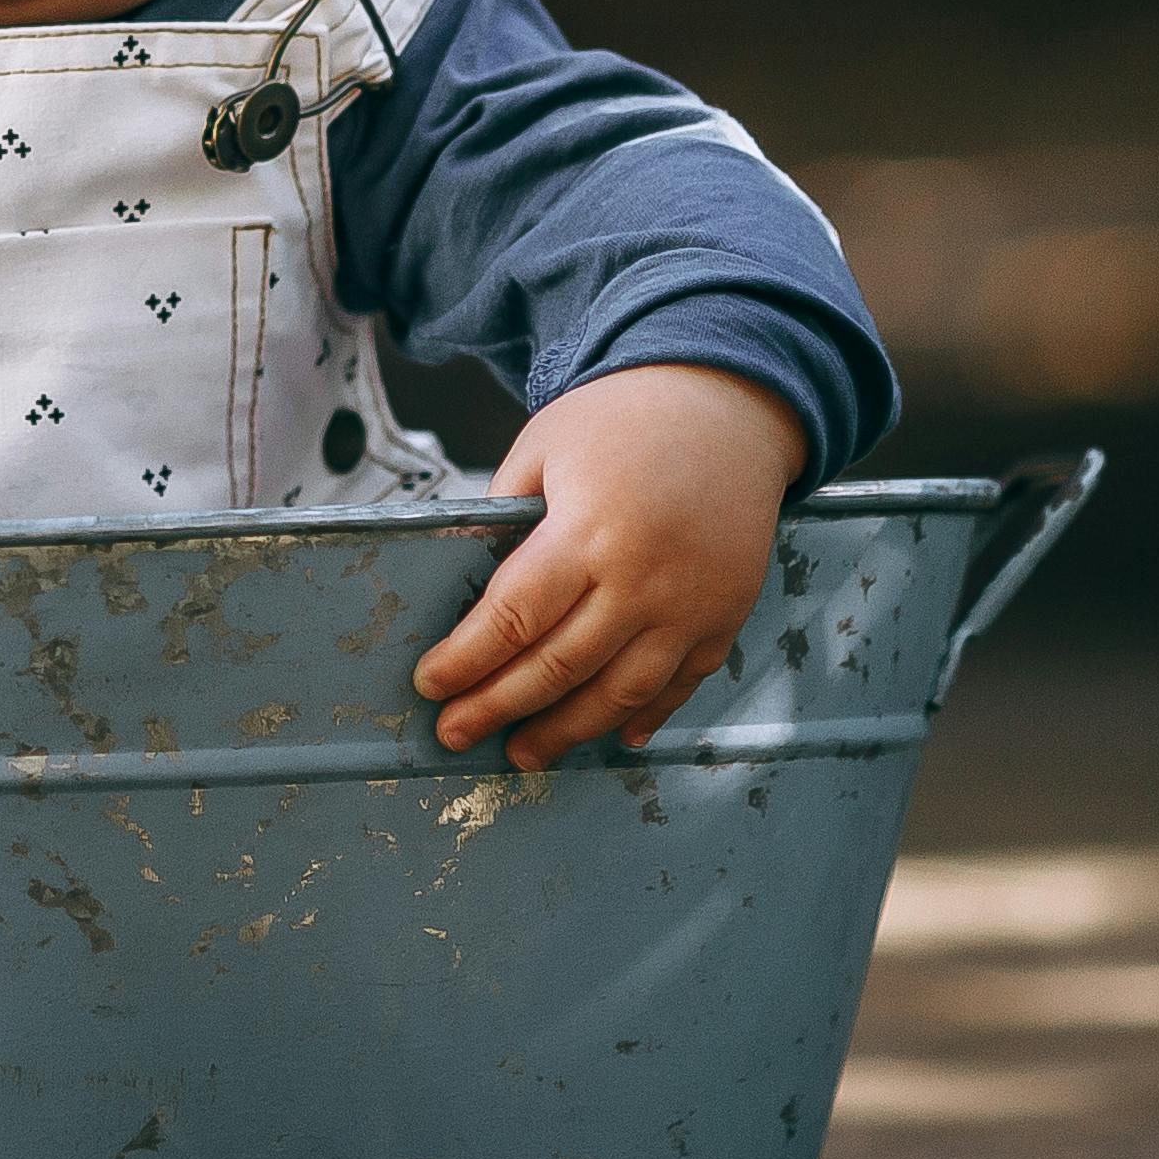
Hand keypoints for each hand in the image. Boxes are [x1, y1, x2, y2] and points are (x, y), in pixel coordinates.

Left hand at [409, 364, 802, 770]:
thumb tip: (472, 585)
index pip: (513, 616)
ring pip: (620, 693)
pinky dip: (645, 717)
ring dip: (565, 731)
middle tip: (454, 731)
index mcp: (588, 530)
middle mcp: (642, 579)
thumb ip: (505, 514)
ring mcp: (690, 606)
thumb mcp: (545, 445)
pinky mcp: (725, 616)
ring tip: (521, 752)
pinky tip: (611, 736)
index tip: (430, 683)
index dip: (466, 660)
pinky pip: (681, 684)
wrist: (728, 406)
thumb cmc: (624, 419)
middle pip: (559, 666)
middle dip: (497, 707)